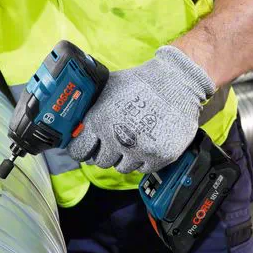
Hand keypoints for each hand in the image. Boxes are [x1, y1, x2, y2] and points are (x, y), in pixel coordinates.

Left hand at [67, 46, 215, 173]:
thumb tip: (76, 123)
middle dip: (105, 152)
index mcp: (99, 121)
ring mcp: (139, 150)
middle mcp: (117, 138)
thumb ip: (90, 107)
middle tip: (114, 140)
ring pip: (121, 167)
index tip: (87, 149)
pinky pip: (142, 169)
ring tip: (133, 138)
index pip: (79, 151)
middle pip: (100, 161)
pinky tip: (146, 143)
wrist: (176, 83)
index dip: (82, 150)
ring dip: (124, 156)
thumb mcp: (108, 87)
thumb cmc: (140, 83)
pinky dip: (142, 159)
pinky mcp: (159, 157)